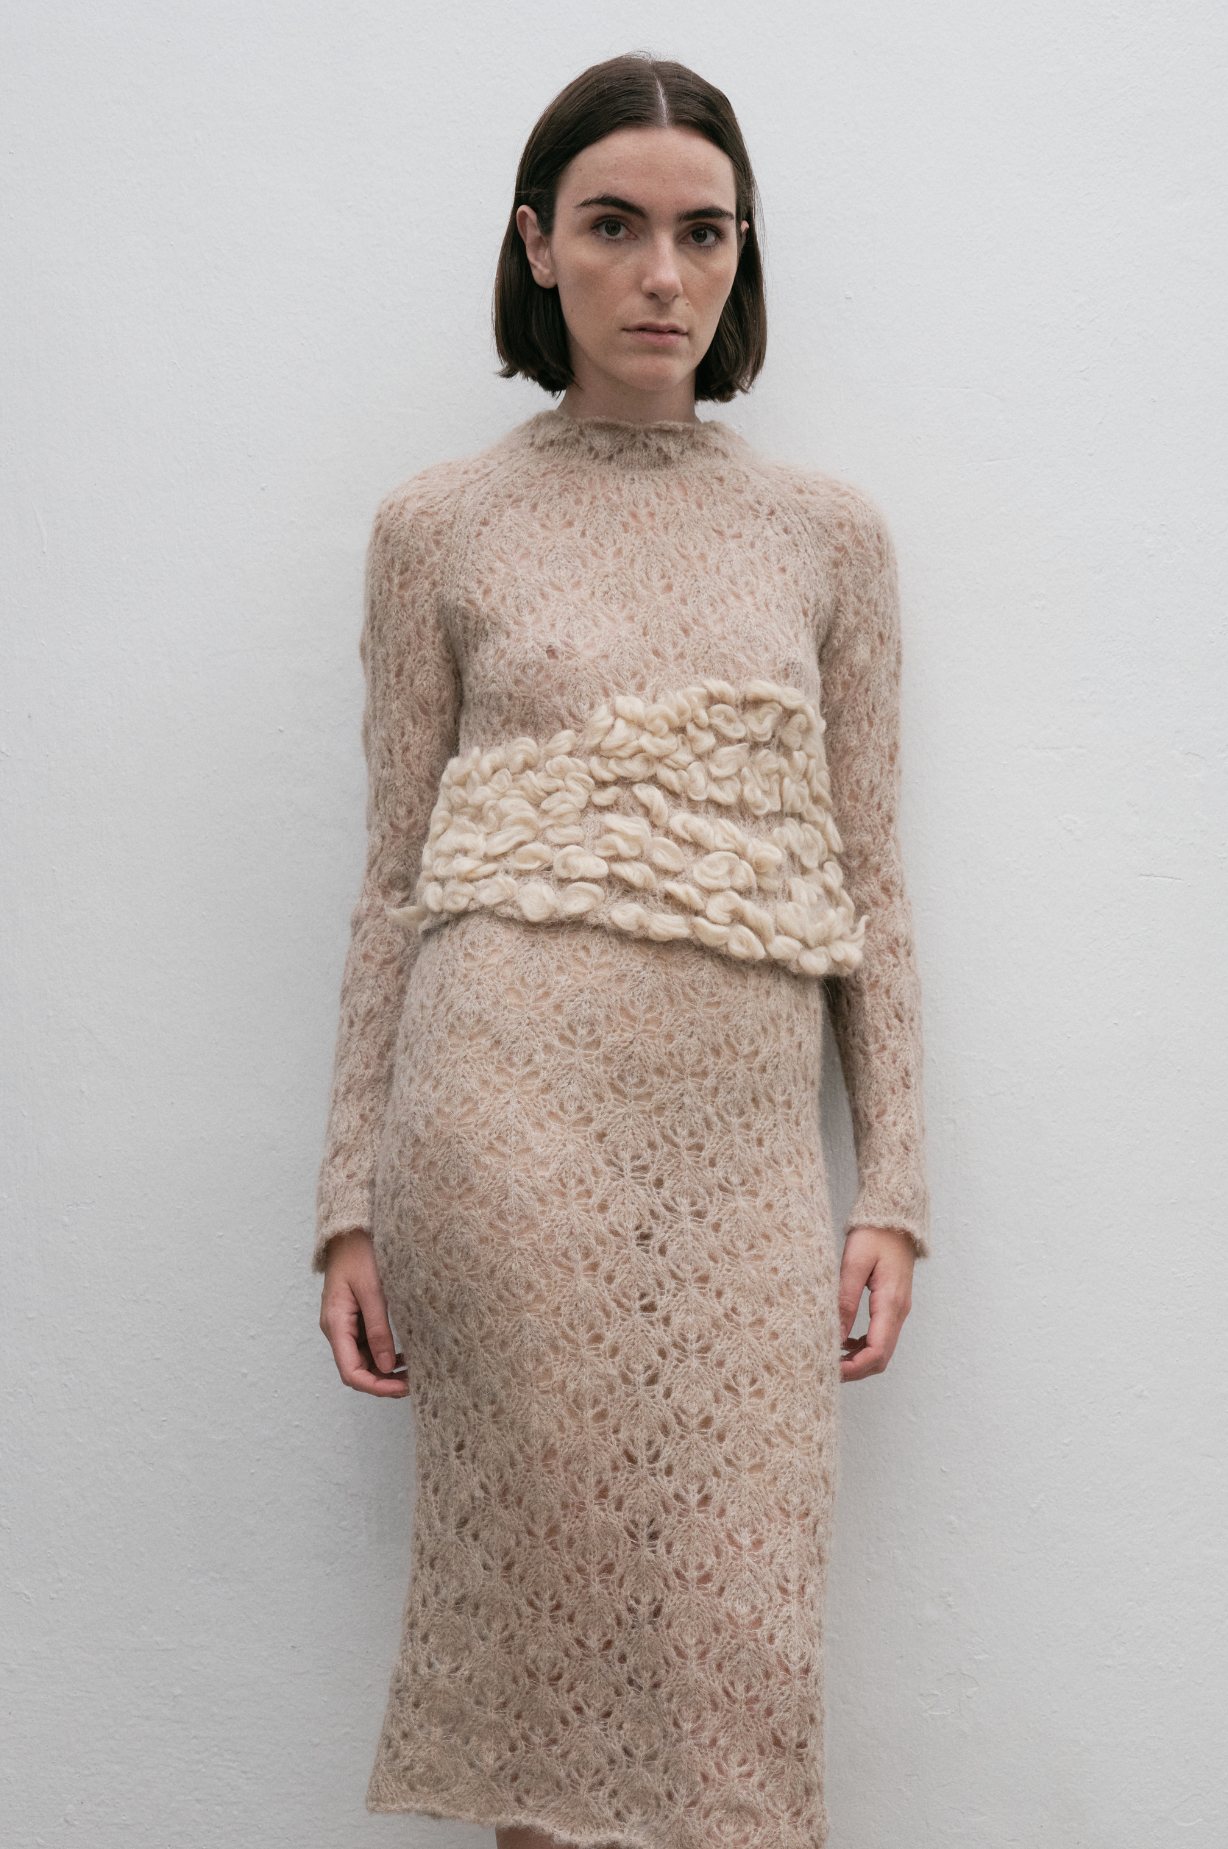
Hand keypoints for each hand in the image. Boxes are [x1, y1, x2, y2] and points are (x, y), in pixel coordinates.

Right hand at [318, 1228, 407, 1397]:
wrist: (351, 1232)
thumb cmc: (360, 1255)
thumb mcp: (373, 1290)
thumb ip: (379, 1329)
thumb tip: (386, 1367)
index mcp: (335, 1324)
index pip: (351, 1372)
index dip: (376, 1386)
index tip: (402, 1388)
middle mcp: (336, 1330)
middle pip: (356, 1371)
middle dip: (383, 1383)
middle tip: (414, 1383)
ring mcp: (345, 1326)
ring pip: (363, 1362)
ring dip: (385, 1372)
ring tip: (414, 1372)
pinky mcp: (354, 1320)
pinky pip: (367, 1347)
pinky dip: (384, 1356)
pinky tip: (403, 1356)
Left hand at [838, 1224, 914, 1381]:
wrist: (894, 1217)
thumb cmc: (874, 1234)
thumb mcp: (854, 1263)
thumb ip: (845, 1300)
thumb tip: (837, 1337)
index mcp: (891, 1303)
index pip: (877, 1350)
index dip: (856, 1367)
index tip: (832, 1369)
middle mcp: (899, 1311)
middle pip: (882, 1357)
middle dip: (857, 1369)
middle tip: (828, 1369)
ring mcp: (899, 1309)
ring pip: (883, 1349)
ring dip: (860, 1360)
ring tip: (833, 1358)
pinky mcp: (893, 1304)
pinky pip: (882, 1335)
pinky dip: (864, 1346)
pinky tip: (845, 1341)